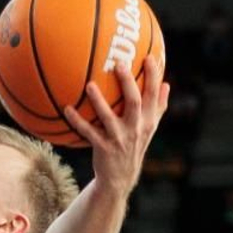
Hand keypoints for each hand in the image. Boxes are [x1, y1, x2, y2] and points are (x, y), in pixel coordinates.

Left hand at [63, 49, 168, 199]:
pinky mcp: (103, 148)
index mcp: (148, 120)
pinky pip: (88, 132)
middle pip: (134, 102)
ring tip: (89, 85)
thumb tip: (166, 84)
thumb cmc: (135, 145)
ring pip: (109, 117)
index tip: (149, 56)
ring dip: (98, 101)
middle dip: (127, 82)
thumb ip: (158, 107)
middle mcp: (135, 128)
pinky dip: (77, 121)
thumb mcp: (150, 128)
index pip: (153, 95)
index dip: (153, 76)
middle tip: (118, 64)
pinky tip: (66, 108)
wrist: (121, 177)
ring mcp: (119, 139)